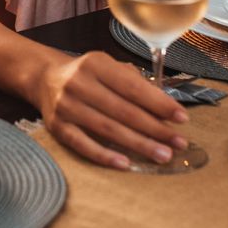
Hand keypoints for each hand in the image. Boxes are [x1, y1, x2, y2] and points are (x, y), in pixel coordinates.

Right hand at [30, 50, 188, 168]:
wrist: (45, 78)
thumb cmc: (87, 75)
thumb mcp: (109, 66)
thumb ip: (135, 82)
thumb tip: (166, 108)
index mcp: (95, 63)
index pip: (133, 87)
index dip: (160, 104)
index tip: (182, 118)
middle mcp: (78, 83)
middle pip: (124, 111)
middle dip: (155, 128)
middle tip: (179, 143)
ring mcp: (66, 106)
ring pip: (108, 130)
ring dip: (139, 144)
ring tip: (162, 154)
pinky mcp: (57, 127)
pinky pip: (84, 145)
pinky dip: (105, 156)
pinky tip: (126, 164)